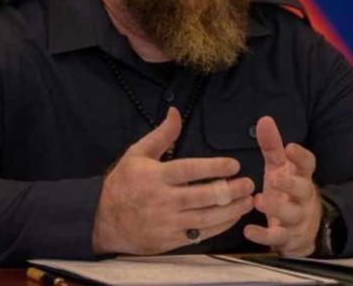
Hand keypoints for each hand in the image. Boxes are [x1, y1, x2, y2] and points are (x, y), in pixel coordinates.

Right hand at [92, 107, 254, 254]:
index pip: (190, 170)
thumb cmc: (123, 184)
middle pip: (203, 196)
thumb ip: (161, 135)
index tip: (234, 165)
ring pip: (206, 218)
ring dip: (231, 210)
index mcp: (156, 177)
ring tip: (249, 201)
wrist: (103, 221)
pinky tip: (233, 217)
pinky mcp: (170, 241)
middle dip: (231, 190)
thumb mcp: (137, 154)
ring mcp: (167, 223)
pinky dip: (219, 227)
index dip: (214, 167)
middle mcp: (163, 201)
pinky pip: (200, 235)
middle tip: (249, 183)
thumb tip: (176, 111)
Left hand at [243, 116, 321, 255]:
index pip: (308, 165)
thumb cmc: (288, 190)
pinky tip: (249, 230)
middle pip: (302, 190)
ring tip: (258, 200)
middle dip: (290, 184)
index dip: (300, 157)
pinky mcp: (287, 238)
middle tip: (275, 178)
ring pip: (291, 214)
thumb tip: (264, 119)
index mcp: (301, 177)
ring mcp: (297, 219)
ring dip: (276, 208)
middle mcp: (302, 197)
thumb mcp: (280, 167)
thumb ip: (272, 146)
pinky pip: (277, 238)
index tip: (290, 147)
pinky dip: (264, 235)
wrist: (305, 229)